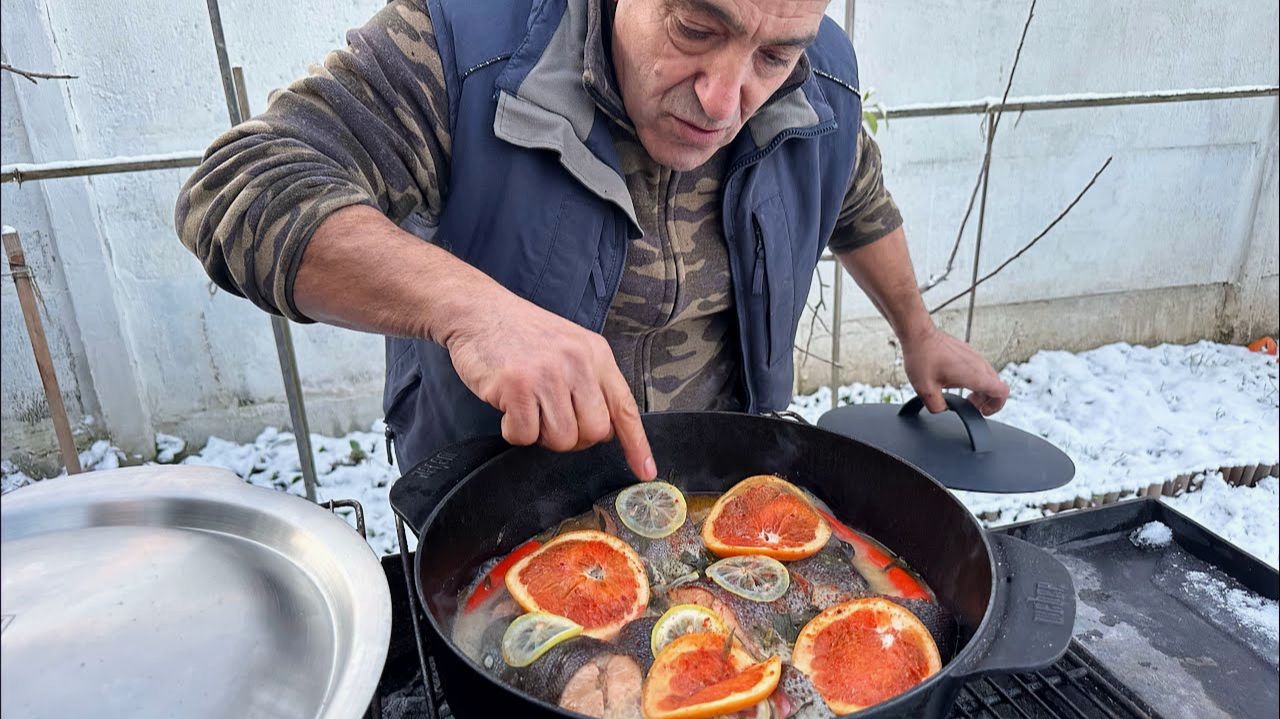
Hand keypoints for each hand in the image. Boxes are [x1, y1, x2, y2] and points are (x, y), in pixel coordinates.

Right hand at [443, 288, 656, 480]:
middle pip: (594, 433)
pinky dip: (513, 431)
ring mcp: (548, 374)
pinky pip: (525, 436)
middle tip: (551, 420)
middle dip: (573, 439)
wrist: (478, 311)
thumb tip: (604, 429)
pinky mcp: (518, 387)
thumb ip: (590, 382)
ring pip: (561, 439)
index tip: (646, 471)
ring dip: (541, 435)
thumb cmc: (522, 334)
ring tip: (528, 409)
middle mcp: (578, 363)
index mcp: (596, 354)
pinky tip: (508, 408)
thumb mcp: (570, 347)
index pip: (625, 407)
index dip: (636, 444)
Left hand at [900, 327, 1009, 415]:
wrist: (918, 334)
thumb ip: (937, 406)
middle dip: (986, 400)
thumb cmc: (922, 357)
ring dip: (980, 389)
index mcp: (974, 375)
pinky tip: (956, 381)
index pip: (1002, 392)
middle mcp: (978, 364)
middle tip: (970, 406)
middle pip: (996, 386)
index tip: (982, 411)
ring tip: (963, 395)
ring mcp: (974, 356)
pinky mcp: (968, 352)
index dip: (996, 406)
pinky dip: (974, 379)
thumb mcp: (926, 390)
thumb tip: (942, 410)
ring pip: (988, 377)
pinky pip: (979, 368)